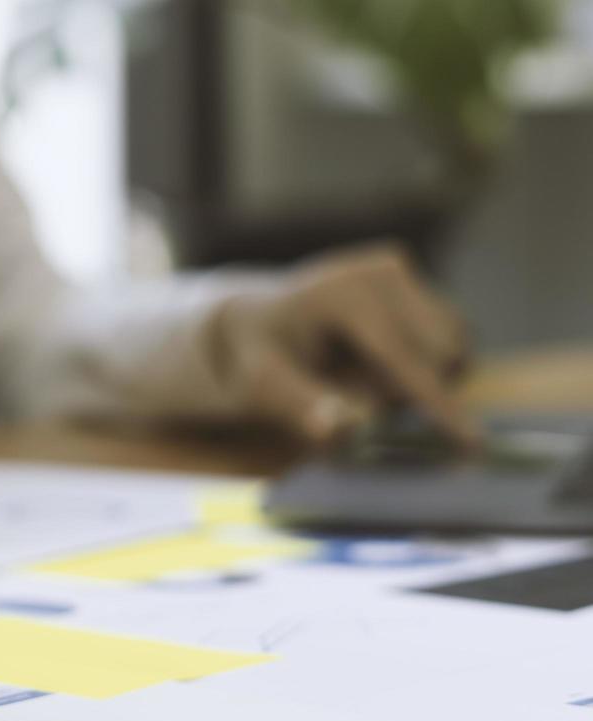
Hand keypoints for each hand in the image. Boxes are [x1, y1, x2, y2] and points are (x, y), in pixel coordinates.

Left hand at [205, 243, 477, 445]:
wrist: (255, 322)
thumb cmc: (257, 360)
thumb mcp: (261, 389)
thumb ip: (299, 406)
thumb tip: (340, 428)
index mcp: (341, 293)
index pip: (404, 357)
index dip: (438, 405)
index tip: (472, 444)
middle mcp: (378, 269)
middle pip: (440, 355)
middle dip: (412, 393)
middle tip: (357, 398)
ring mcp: (399, 269)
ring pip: (454, 346)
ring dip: (424, 380)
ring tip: (364, 379)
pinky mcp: (411, 277)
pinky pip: (449, 337)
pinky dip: (426, 363)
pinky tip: (381, 363)